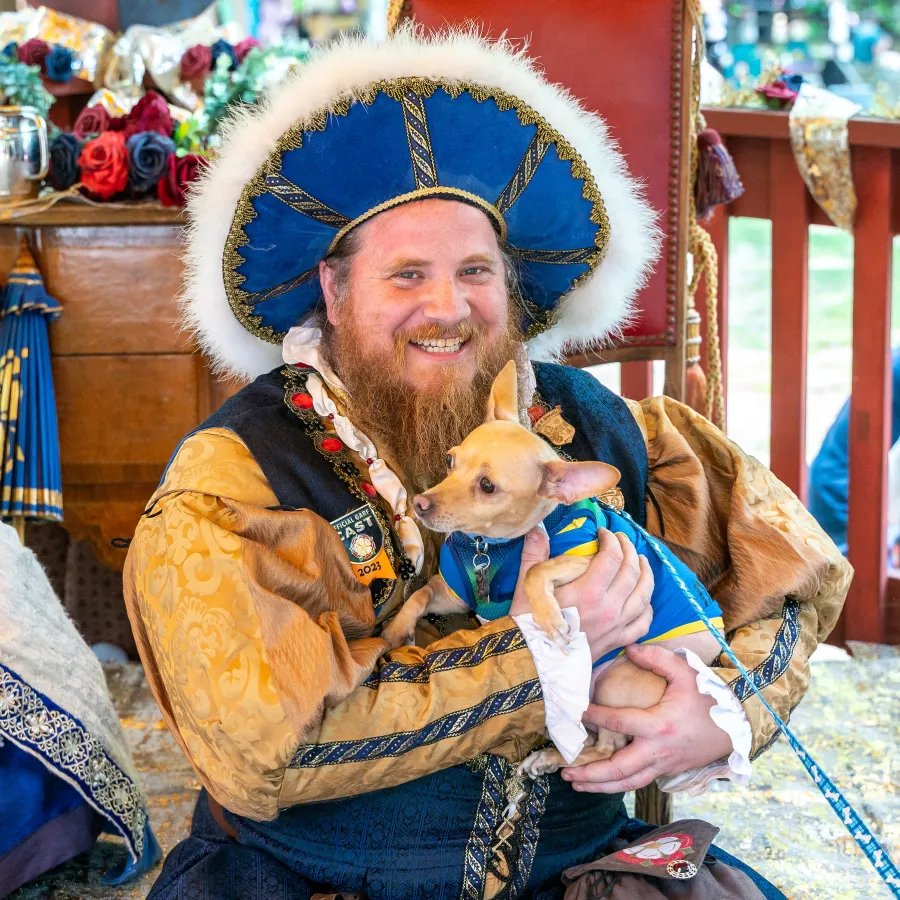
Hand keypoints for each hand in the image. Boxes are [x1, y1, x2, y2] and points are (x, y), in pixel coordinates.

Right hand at [510, 527, 652, 661]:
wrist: (532, 664)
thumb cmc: (528, 623)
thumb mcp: (528, 586)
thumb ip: (534, 555)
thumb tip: (537, 529)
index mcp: (588, 592)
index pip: (612, 557)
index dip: (611, 540)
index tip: (603, 532)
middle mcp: (608, 609)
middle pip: (631, 572)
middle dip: (629, 550)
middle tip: (622, 540)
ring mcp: (615, 626)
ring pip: (644, 595)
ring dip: (646, 574)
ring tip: (641, 561)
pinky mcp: (616, 641)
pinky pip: (643, 623)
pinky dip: (647, 608)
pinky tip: (644, 598)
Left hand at [562, 644, 733, 791]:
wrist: (736, 727)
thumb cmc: (708, 698)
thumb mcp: (685, 672)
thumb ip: (656, 658)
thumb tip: (629, 648)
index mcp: (660, 725)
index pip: (619, 722)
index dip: (594, 717)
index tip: (576, 712)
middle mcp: (658, 750)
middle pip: (618, 768)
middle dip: (590, 772)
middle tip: (565, 770)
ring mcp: (663, 765)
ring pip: (627, 783)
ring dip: (599, 786)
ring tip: (575, 782)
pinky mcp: (667, 772)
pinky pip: (638, 783)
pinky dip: (617, 785)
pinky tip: (601, 783)